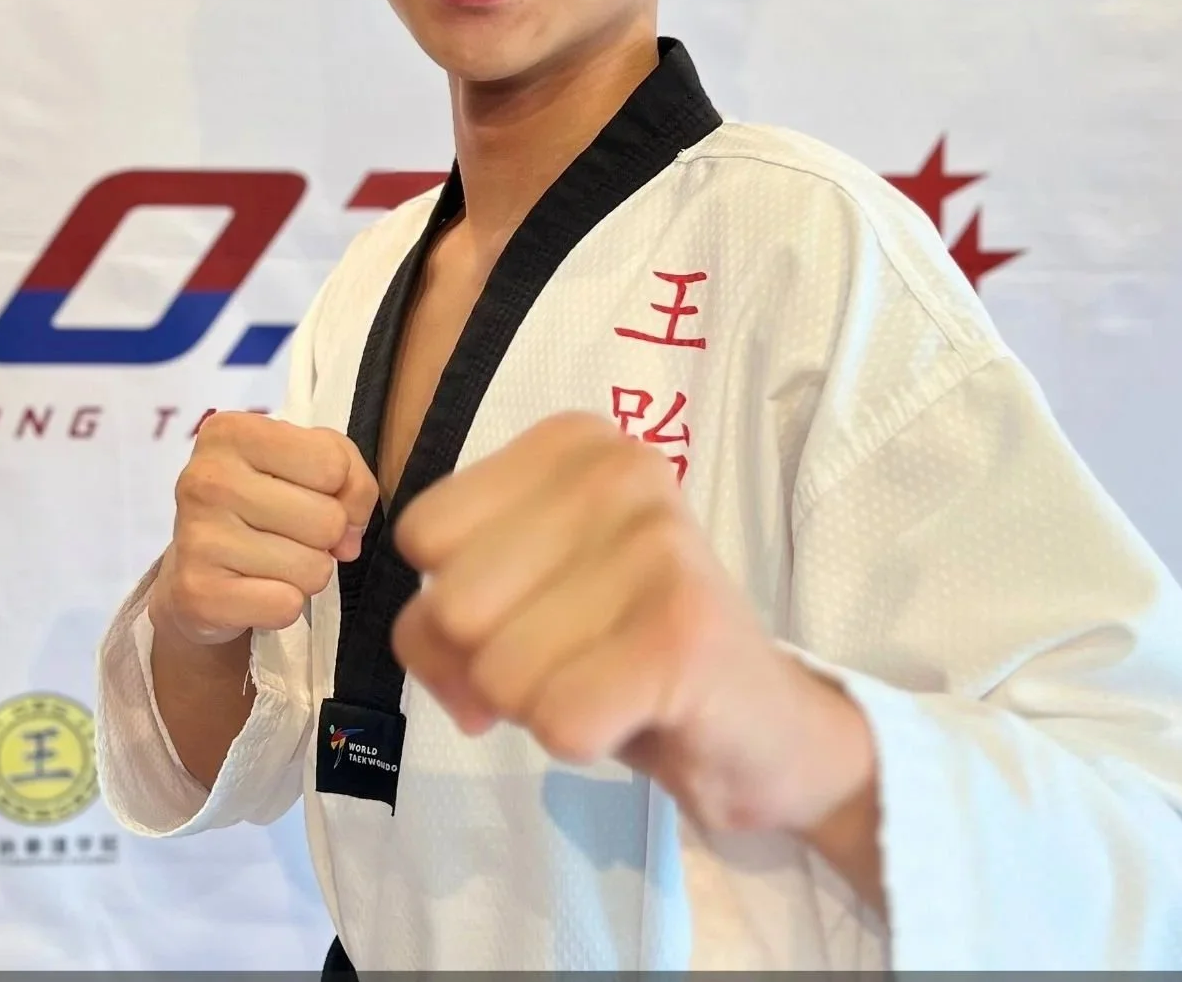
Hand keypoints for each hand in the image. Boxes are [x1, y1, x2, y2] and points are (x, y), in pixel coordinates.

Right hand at [150, 412, 377, 647]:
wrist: (194, 567)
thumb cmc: (262, 500)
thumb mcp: (310, 460)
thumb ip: (350, 475)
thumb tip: (349, 537)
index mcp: (232, 432)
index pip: (334, 464)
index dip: (344, 489)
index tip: (316, 495)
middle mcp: (207, 478)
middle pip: (328, 519)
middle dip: (326, 536)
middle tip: (293, 534)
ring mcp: (196, 537)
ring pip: (312, 568)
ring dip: (307, 571)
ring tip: (274, 560)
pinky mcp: (197, 593)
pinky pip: (286, 605)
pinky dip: (284, 605)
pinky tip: (257, 589)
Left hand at [390, 412, 873, 835]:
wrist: (758, 716)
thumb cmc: (617, 643)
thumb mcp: (514, 599)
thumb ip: (441, 617)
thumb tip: (457, 679)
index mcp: (572, 442)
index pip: (423, 532)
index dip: (448, 604)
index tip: (523, 611)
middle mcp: (618, 468)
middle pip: (452, 605)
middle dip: (489, 664)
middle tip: (568, 659)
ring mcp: (658, 544)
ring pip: (499, 672)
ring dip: (539, 706)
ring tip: (605, 679)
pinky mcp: (684, 632)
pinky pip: (558, 722)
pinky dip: (582, 739)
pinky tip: (634, 711)